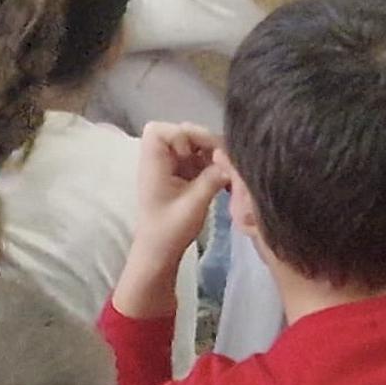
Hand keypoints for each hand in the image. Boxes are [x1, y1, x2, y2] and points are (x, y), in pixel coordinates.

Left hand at [133, 121, 227, 263]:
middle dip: (204, 143)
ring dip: (211, 154)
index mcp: (153, 163)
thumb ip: (212, 179)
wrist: (160, 254)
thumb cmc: (169, 230)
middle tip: (222, 160)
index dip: (181, 136)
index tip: (194, 156)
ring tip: (227, 170)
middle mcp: (160, 160)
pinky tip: (225, 178)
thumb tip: (232, 161)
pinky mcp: (182, 176)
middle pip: (182, 133)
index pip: (160, 130)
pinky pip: (199, 160)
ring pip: (194, 146)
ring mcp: (171, 167)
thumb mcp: (194, 204)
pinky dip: (212, 165)